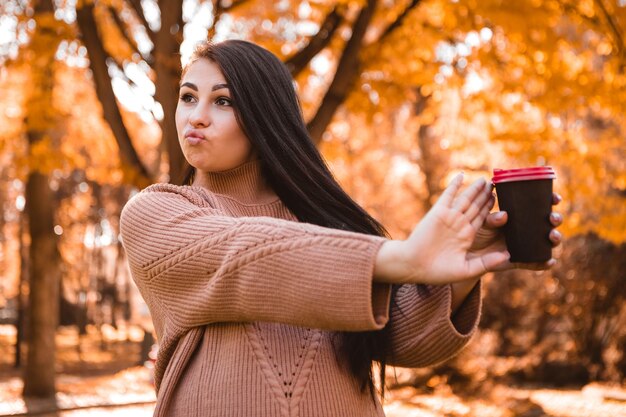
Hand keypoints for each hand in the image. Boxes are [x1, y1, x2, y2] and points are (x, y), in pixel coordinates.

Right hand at [374, 173, 508, 284]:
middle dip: (485, 195)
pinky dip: (454, 185)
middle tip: (495, 184)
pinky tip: (461, 175)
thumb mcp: (467, 269)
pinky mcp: (438, 212)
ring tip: (485, 180)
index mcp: (466, 236)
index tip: (499, 200)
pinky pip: (448, 195)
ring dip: (474, 189)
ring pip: (465, 199)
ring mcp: (449, 217)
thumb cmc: (437, 272)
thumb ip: (487, 263)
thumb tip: (508, 257)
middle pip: (475, 206)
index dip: (490, 208)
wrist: (414, 266)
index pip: (481, 218)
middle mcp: (459, 224)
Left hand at [471, 192, 563, 270]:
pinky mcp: (521, 260)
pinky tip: (550, 261)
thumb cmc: (477, 231)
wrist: (469, 253)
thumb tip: (504, 215)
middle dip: (556, 218)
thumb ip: (491, 219)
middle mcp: (527, 229)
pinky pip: (536, 263)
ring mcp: (526, 245)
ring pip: (548, 242)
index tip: (555, 198)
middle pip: (549, 222)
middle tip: (552, 218)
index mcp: (520, 215)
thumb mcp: (482, 222)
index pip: (540, 204)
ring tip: (552, 236)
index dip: (551, 200)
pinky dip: (544, 263)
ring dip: (555, 238)